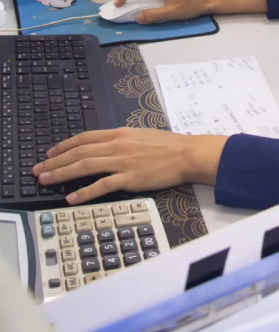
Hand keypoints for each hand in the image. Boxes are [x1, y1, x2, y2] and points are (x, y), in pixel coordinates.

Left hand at [32, 127, 227, 203]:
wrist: (186, 154)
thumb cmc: (168, 146)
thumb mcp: (140, 135)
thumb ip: (122, 141)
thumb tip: (106, 148)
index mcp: (119, 134)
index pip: (84, 138)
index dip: (64, 146)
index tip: (50, 154)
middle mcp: (117, 145)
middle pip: (79, 152)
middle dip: (55, 161)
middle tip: (38, 170)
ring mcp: (123, 161)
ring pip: (85, 165)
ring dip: (62, 174)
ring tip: (46, 181)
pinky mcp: (130, 177)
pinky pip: (102, 185)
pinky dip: (84, 192)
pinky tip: (72, 198)